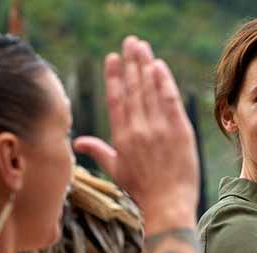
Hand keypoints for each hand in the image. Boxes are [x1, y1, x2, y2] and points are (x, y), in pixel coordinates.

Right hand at [73, 37, 198, 231]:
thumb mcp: (116, 170)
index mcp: (122, 137)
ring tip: (143, 47)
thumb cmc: (141, 190)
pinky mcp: (180, 131)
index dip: (114, 77)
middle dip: (131, 62)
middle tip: (130, 42)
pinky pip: (170, 100)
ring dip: (146, 65)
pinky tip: (160, 66)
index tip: (112, 58)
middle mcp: (138, 129)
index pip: (116, 99)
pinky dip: (165, 82)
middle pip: (133, 88)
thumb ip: (98, 151)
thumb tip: (77, 143)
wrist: (168, 205)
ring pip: (150, 90)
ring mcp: (160, 129)